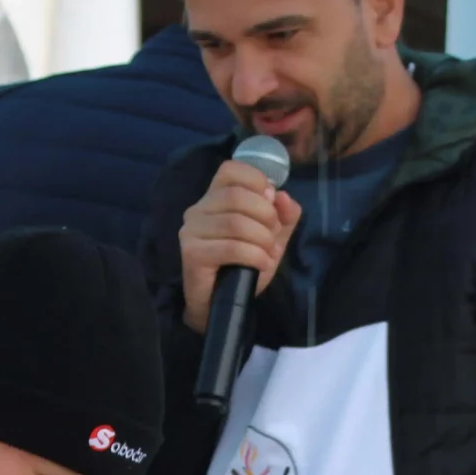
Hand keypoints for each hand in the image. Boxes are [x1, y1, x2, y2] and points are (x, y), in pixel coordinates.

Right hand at [180, 156, 301, 329]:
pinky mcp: (192, 254)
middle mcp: (198, 209)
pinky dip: (255, 256)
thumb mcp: (271, 238)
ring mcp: (192, 231)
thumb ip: (283, 216)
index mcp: (214, 198)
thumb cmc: (242, 267)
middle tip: (272, 238)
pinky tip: (261, 265)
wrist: (220, 305)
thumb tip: (284, 197)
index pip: (231, 169)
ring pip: (236, 222)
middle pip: (237, 196)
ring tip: (267, 254)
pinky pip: (232, 247)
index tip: (271, 204)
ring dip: (262, 239)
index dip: (257, 181)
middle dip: (266, 216)